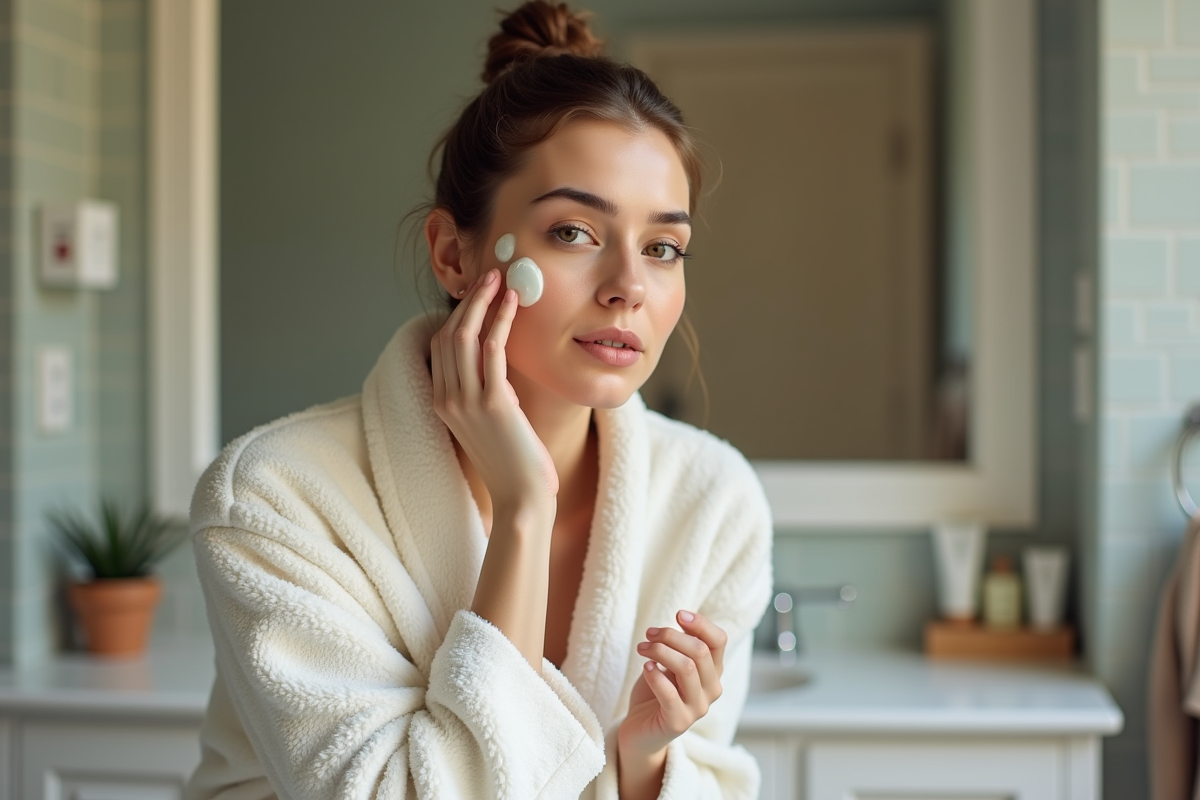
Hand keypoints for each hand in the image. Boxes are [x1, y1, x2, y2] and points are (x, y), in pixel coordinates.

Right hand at [430, 269, 557, 509]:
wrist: (522, 499)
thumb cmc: (513, 464)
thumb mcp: (490, 422)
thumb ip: (486, 392)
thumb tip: (498, 362)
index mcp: (442, 403)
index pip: (442, 345)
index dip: (458, 313)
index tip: (477, 293)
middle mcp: (447, 399)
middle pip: (449, 334)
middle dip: (468, 300)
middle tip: (488, 274)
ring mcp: (466, 401)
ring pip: (465, 335)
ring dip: (483, 301)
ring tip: (500, 278)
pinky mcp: (492, 404)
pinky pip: (493, 349)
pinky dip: (501, 319)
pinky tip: (513, 302)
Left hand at [618, 610, 727, 781]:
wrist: (640, 731)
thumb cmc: (656, 691)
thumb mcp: (669, 662)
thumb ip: (680, 645)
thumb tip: (682, 619)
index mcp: (713, 671)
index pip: (719, 640)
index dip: (701, 623)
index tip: (678, 614)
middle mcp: (712, 689)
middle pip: (700, 651)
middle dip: (670, 636)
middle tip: (648, 634)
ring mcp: (698, 708)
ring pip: (686, 667)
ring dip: (659, 651)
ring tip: (642, 648)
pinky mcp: (679, 722)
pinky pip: (669, 693)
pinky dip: (655, 675)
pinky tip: (645, 668)